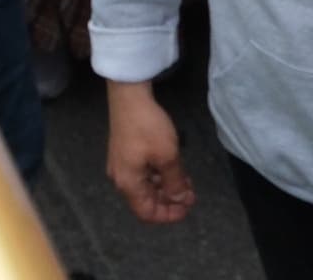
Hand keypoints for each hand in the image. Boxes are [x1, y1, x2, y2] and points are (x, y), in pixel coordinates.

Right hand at [105, 80, 195, 224]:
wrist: (129, 96)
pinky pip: (142, 173)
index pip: (146, 213)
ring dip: (166, 187)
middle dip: (169, 200)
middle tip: (190, 194)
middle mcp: (121, 178)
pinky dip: (158, 175)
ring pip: (145, 186)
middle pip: (145, 200)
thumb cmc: (148, 127)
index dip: (168, 215)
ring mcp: (121, 165)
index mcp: (128, 183)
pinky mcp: (124, 152)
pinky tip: (172, 168)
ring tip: (186, 181)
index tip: (187, 209)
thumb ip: (174, 182)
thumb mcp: (167, 156)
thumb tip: (180, 199)